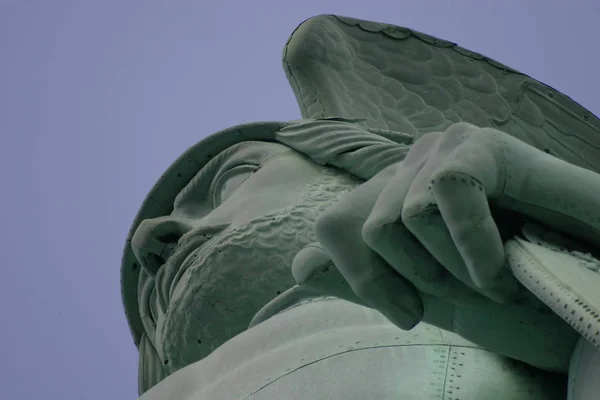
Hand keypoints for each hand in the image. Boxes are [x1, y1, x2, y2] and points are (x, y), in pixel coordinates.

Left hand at [293, 122, 599, 370]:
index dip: (362, 279)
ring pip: (402, 217)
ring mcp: (444, 150)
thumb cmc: (510, 293)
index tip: (409, 313)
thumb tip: (299, 267)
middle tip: (471, 292)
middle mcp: (410, 168)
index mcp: (391, 201)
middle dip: (419, 278)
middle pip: (362, 227)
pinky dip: (476, 246)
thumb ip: (365, 279)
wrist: (582, 288)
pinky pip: (448, 191)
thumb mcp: (428, 294)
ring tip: (497, 277)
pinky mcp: (482, 145)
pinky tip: (504, 267)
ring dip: (454, 269)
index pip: (333, 228)